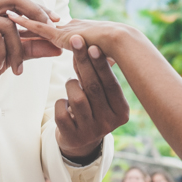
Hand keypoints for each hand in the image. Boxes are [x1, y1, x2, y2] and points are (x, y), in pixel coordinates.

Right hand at [0, 0, 62, 104]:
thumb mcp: (12, 56)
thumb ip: (32, 48)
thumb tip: (57, 47)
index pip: (19, 0)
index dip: (38, 7)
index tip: (56, 20)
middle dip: (35, 12)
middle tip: (49, 29)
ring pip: (8, 25)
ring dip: (18, 49)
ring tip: (17, 68)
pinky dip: (2, 54)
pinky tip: (0, 65)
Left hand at [7, 16, 124, 59]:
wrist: (123, 43)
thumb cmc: (117, 53)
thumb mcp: (99, 61)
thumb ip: (90, 64)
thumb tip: (90, 75)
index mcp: (77, 37)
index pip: (54, 35)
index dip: (40, 34)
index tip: (28, 32)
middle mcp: (70, 29)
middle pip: (43, 27)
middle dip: (28, 23)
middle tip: (11, 17)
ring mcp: (66, 30)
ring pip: (38, 24)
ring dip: (23, 20)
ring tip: (6, 13)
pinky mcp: (63, 33)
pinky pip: (39, 26)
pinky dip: (25, 21)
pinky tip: (11, 17)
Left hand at [43, 30, 129, 160]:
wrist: (80, 142)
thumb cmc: (93, 109)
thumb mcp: (100, 95)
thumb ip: (96, 75)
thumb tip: (91, 47)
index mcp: (121, 112)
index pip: (111, 84)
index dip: (101, 64)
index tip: (93, 45)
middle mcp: (109, 124)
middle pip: (93, 88)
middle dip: (83, 61)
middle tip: (75, 40)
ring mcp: (91, 132)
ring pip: (76, 98)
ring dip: (71, 85)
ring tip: (72, 85)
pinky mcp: (73, 138)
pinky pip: (61, 112)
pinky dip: (60, 103)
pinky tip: (65, 104)